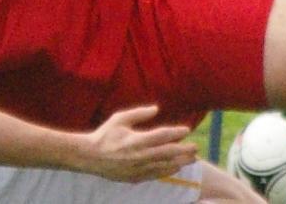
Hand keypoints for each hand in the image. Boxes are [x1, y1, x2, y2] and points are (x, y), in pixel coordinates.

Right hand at [76, 105, 197, 182]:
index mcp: (136, 140)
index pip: (162, 136)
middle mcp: (139, 156)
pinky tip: (176, 167)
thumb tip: (157, 108)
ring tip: (192, 158)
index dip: (176, 132)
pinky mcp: (135, 177)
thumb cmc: (105, 135)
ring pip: (164, 166)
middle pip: (167, 153)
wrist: (90, 157)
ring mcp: (138, 168)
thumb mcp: (119, 119)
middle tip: (195, 147)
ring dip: (180, 162)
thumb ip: (138, 113)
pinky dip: (168, 171)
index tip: (186, 129)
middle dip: (184, 150)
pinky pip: (156, 175)